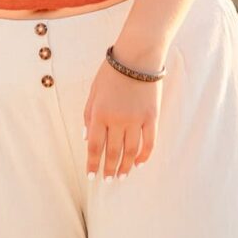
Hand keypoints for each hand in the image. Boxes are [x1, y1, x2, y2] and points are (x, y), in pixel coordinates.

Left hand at [83, 55, 161, 180]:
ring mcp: (136, 120)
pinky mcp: (152, 117)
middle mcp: (117, 120)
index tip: (91, 176)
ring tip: (122, 176)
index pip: (94, 146)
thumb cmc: (112, 72)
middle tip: (108, 180)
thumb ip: (88, 115)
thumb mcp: (94, 91)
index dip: (92, 164)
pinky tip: (139, 163)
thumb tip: (86, 138)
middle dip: (109, 169)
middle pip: (112, 152)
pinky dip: (144, 156)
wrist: (137, 56)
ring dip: (125, 166)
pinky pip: (149, 143)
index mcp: (100, 113)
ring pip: (131, 151)